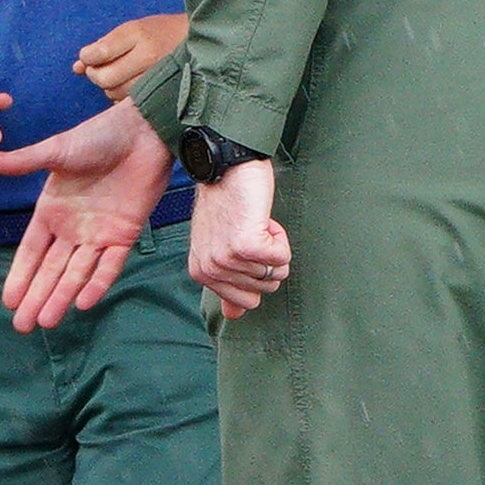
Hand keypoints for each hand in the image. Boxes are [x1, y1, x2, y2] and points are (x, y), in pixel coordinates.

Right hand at [0, 101, 174, 331]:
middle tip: (22, 327)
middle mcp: (72, 228)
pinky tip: (84, 303)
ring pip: (76, 273)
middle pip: (51, 270)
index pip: (31, 251)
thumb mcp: (56, 151)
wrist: (142, 132)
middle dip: (37, 297)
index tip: (8, 301)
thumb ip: (24, 162)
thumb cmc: (98, 136)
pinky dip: (98, 283)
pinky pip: (110, 264)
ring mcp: (99, 233)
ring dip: (61, 297)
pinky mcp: (126, 234)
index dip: (20, 276)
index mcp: (51, 210)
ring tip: (46, 323)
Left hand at [71, 12, 187, 100]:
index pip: (99, 53)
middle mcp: (148, 56)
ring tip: (121, 76)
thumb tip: (76, 66)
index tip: (89, 57)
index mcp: (138, 34)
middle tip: (102, 69)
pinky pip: (129, 103)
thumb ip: (103, 46)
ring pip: (115, 93)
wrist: (201, 43)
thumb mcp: (133, 29)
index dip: (87, 58)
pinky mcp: (163, 94)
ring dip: (110, 87)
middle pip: (105, 78)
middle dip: (96, 75)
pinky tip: (132, 86)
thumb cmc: (162, 33)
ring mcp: (157, 77)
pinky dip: (124, 97)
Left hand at [187, 159, 290, 317]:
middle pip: (264, 290)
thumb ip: (228, 283)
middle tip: (250, 232)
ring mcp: (227, 259)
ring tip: (255, 224)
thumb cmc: (227, 203)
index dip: (256, 271)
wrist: (227, 169)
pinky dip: (280, 238)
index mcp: (202, 274)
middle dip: (266, 261)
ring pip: (276, 273)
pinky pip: (282, 258)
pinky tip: (263, 221)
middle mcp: (210, 270)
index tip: (243, 244)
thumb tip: (234, 316)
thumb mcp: (221, 247)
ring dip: (273, 246)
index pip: (247, 302)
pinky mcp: (246, 246)